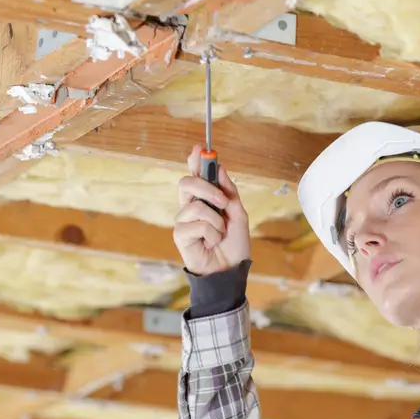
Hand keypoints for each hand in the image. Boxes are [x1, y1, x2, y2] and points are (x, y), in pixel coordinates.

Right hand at [173, 144, 250, 275]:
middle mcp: (190, 207)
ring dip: (216, 219)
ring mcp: (183, 221)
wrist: (231, 270)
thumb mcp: (239, 215)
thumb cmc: (234, 244)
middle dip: (207, 187)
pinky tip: (212, 242)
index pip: (195, 175)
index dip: (195, 161)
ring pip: (195, 205)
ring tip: (221, 233)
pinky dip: (212, 233)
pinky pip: (197, 224)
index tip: (199, 148)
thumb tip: (220, 168)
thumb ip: (229, 192)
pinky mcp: (180, 235)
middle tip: (223, 201)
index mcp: (204, 199)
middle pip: (186, 183)